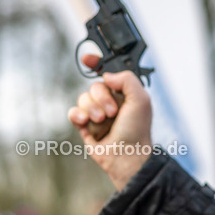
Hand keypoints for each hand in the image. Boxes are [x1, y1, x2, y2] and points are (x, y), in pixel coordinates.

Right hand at [68, 56, 153, 189]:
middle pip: (94, 86)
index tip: (87, 59)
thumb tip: (106, 75)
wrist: (126, 155)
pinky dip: (78, 115)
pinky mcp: (85, 125)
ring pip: (83, 98)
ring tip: (102, 121)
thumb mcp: (141, 100)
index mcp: (124, 93)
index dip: (96, 63)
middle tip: (113, 113)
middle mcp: (109, 101)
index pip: (107, 73)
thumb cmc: (137, 130)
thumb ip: (127, 79)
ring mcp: (96, 113)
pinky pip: (73, 112)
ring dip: (92, 109)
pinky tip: (86, 122)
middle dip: (102, 98)